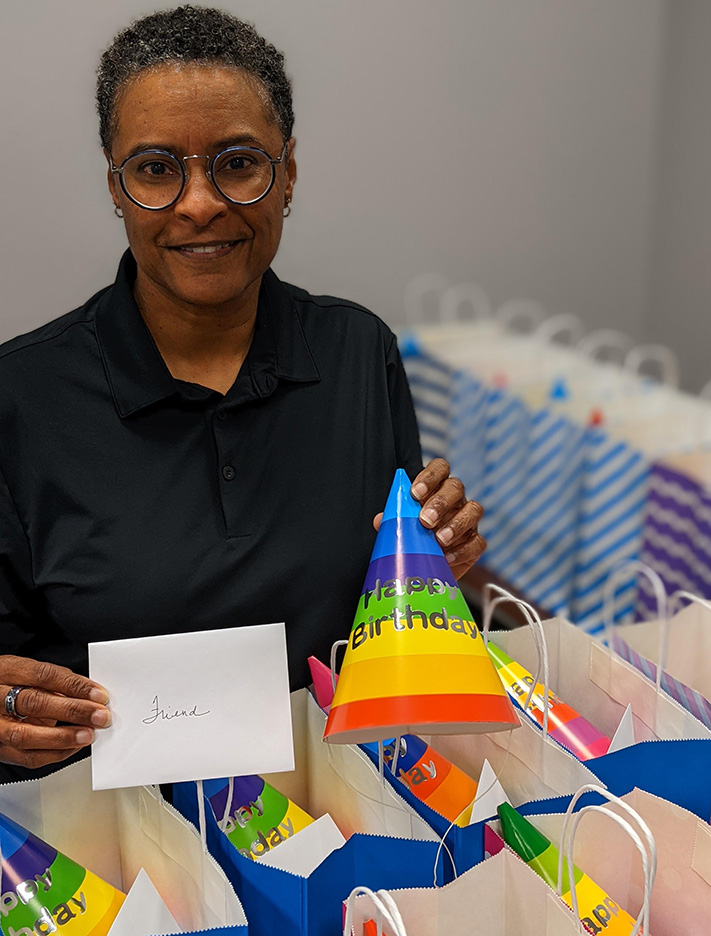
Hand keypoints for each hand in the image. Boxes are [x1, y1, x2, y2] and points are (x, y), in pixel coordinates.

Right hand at [0, 656, 110, 768]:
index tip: (99, 695)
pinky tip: (73, 747)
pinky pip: (26, 757)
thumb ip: (57, 681)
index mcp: (7, 671)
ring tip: (88, 735)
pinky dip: (54, 754)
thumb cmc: (12, 684)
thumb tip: (91, 695)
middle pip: (34, 703)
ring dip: (63, 737)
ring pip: (25, 735)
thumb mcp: (29, 672)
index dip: (74, 685)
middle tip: (99, 716)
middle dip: (72, 711)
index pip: (43, 676)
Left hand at [374, 458, 484, 579]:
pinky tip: (446, 557)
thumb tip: (381, 519)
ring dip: (456, 524)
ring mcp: (468, 520)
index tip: (415, 493)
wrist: (425, 569)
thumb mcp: (400, 529)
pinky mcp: (475, 543)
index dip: (430, 476)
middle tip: (425, 520)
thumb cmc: (412, 541)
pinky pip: (477, 541)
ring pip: (473, 510)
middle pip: (456, 487)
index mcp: (436, 489)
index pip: (440, 468)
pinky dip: (462, 550)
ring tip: (439, 540)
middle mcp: (455, 500)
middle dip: (440, 503)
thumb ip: (393, 520)